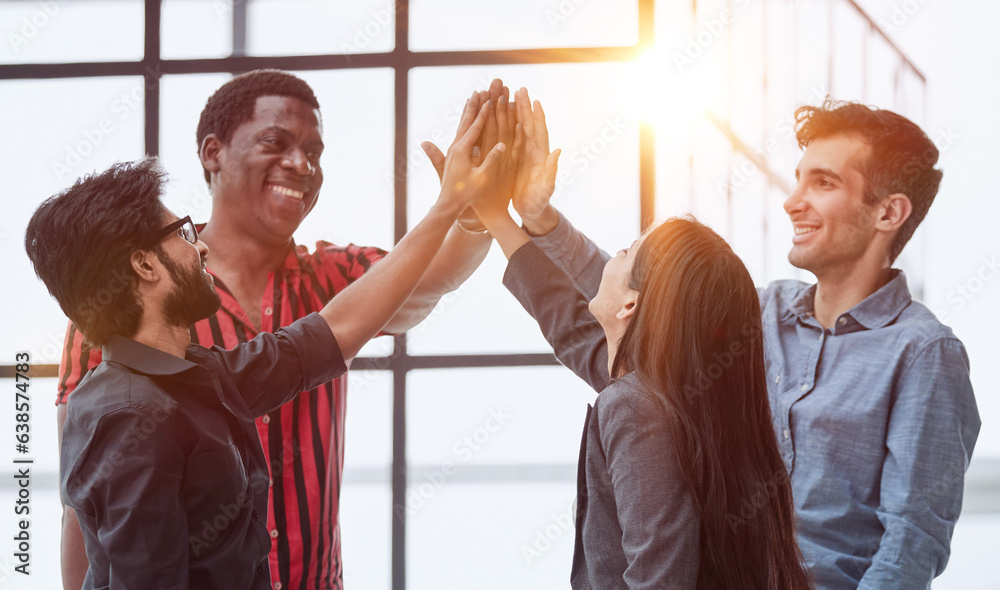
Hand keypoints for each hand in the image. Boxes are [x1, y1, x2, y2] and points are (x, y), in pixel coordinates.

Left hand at [423, 79, 508, 229]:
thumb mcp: (481, 179)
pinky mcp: (455, 154)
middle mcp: (456, 147)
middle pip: (467, 120)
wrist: (449, 204)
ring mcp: (454, 150)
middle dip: (475, 104)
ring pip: (463, 125)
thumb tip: (502, 145)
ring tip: (475, 95)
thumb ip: (491, 161)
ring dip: (470, 110)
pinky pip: (463, 134)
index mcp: (462, 150)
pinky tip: (472, 117)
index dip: (485, 112)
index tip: (492, 98)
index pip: (476, 127)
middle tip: (482, 88)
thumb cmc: (466, 194)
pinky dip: (468, 122)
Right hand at [511, 87, 560, 234]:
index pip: (539, 132)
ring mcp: (520, 153)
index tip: (534, 100)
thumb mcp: (546, 189)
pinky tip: (495, 115)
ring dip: (511, 112)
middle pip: (526, 124)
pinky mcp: (510, 158)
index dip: (537, 116)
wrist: (530, 212)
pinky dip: (501, 125)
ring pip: (515, 128)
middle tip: (518, 89)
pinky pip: (505, 138)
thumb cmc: (538, 203)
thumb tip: (558, 151)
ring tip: (505, 95)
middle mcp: (531, 151)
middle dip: (523, 107)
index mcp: (540, 156)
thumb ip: (551, 171)